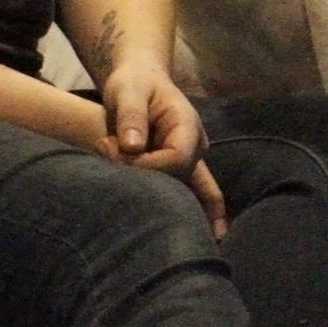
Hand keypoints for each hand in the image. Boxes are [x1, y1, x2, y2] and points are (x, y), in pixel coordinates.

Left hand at [97, 60, 227, 236]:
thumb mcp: (127, 90)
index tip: (118, 157)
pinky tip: (209, 238)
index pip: (176, 159)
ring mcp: (191, 161)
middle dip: (157, 190)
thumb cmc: (132, 84)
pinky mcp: (179, 170)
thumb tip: (131, 146)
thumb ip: (130, 115)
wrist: (138, 81)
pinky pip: (195, 194)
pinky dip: (197, 213)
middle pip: (185, 181)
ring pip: (198, 193)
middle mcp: (196, 146)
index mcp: (187, 126)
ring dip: (190, 213)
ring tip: (201, 245)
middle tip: (128, 188)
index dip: (148, 167)